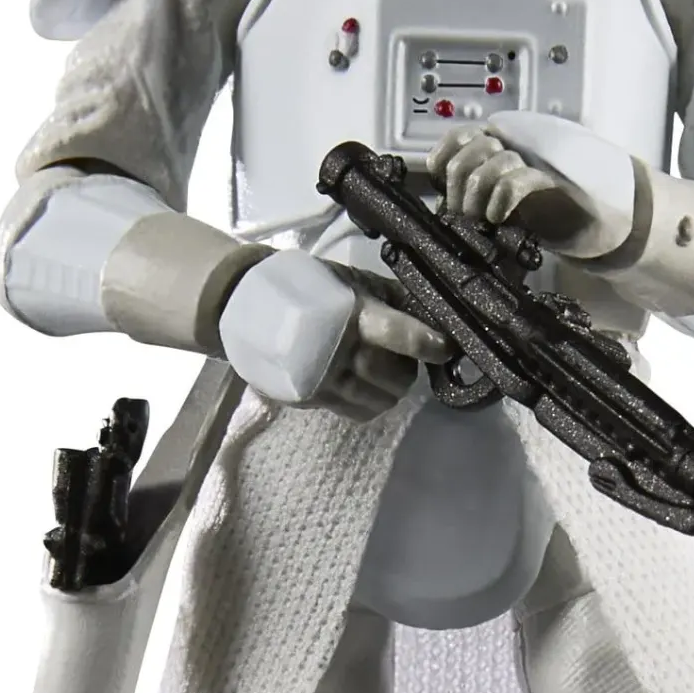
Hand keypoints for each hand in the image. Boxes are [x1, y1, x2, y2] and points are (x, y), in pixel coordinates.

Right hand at [218, 247, 449, 419]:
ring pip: (379, 399)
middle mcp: (341, 351)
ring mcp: (324, 380)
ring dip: (391, 389)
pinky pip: (357, 412)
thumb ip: (388, 296)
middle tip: (408, 358)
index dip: (430, 345)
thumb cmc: (308, 287)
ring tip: (386, 373)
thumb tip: (430, 309)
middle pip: (394, 376)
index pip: (402, 335)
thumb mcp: (350, 279)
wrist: (248, 306)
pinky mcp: (311, 399)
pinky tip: (368, 389)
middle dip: (408, 370)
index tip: (445, 348)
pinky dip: (372, 404)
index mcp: (353, 315)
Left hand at [427, 125, 598, 245]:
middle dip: (459, 188)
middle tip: (464, 215)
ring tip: (482, 220)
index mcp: (498, 144)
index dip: (444, 157)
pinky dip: (499, 202)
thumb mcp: (497, 203)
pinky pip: (512, 181)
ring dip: (477, 198)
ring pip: (490, 162)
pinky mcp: (551, 177)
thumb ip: (474, 193)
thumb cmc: (542, 215)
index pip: (459, 135)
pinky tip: (499, 218)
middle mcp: (515, 144)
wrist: (590, 225)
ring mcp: (534, 158)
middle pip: (470, 149)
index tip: (443, 186)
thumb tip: (442, 202)